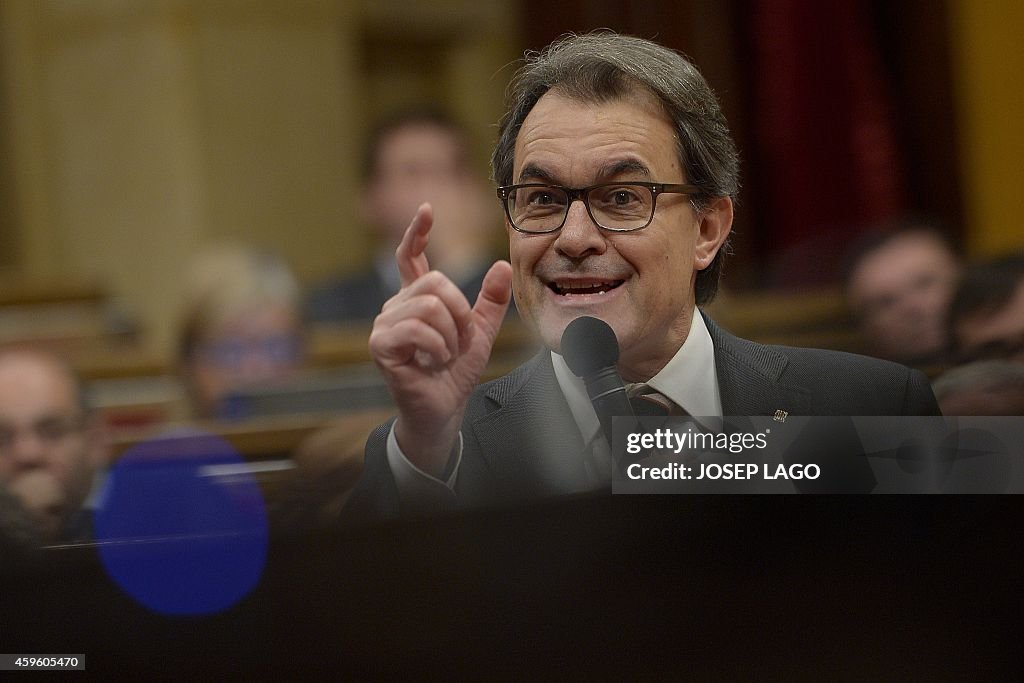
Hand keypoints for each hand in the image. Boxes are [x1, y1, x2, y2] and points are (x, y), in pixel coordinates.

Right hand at [369, 203, 512, 476]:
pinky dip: (437, 348)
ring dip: (450, 336)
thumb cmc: (455, 373)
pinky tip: (433, 363)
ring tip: (445, 355)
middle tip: (459, 341)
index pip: (409, 257)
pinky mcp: (380, 344)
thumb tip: (503, 264)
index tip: (427, 209)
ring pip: (429, 306)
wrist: (444, 410)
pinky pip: (418, 329)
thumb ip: (491, 300)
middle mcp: (396, 306)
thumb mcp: (481, 333)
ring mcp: (384, 324)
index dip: (417, 232)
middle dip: (460, 313)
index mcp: (416, 299)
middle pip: (435, 283)